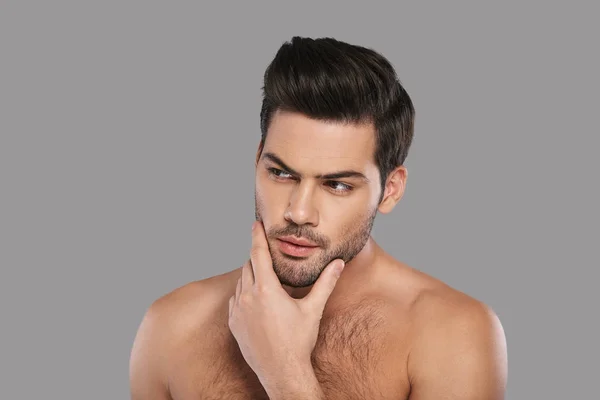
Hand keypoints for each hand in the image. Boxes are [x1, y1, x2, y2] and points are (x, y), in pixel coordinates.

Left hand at [228, 221, 344, 386]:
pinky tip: (256, 300)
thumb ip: (325, 283)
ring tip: (265, 280)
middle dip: (258, 259)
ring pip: (241, 282)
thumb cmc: (298, 341)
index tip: (255, 224)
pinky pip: (235, 300)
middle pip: (249, 266)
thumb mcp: (313, 309)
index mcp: (266, 290)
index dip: (257, 237)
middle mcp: (248, 297)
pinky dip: (244, 294)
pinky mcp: (233, 323)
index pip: (258, 254)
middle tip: (267, 255)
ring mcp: (237, 311)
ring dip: (251, 277)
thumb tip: (339, 264)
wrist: (281, 371)